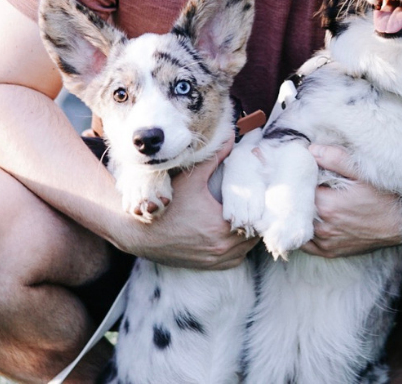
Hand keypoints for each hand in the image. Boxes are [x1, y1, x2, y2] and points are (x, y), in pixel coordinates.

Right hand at [110, 133, 257, 269]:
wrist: (141, 233)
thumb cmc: (166, 205)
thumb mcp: (190, 179)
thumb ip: (213, 158)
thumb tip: (230, 137)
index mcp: (220, 225)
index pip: (255, 219)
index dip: (260, 208)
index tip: (261, 196)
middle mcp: (221, 246)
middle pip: (254, 235)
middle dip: (256, 220)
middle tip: (256, 204)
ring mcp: (214, 258)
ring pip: (246, 249)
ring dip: (249, 236)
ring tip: (247, 218)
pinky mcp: (208, 265)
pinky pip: (234, 260)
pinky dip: (238, 249)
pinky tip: (234, 235)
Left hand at [300, 144, 401, 258]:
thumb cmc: (385, 197)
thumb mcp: (364, 173)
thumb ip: (336, 159)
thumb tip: (312, 150)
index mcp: (327, 205)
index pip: (300, 188)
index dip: (303, 178)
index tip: (311, 172)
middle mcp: (323, 227)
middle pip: (299, 206)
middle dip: (302, 195)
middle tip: (313, 184)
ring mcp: (326, 242)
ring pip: (301, 224)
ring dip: (303, 212)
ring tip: (315, 200)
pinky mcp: (330, 252)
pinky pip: (307, 244)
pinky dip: (306, 231)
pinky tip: (313, 219)